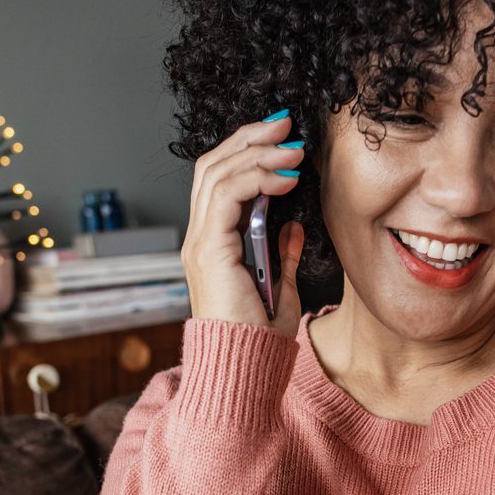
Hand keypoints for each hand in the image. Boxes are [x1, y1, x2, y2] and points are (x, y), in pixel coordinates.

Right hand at [181, 111, 305, 336]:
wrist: (245, 371)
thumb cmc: (259, 341)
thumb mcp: (280, 290)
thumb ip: (283, 257)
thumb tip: (294, 226)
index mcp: (214, 244)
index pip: (220, 179)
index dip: (248, 150)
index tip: (283, 136)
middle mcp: (201, 238)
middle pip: (213, 166)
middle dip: (250, 137)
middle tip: (286, 123)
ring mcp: (201, 243)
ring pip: (217, 174)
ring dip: (258, 153)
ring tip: (293, 145)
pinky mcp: (209, 251)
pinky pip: (227, 197)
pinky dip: (257, 178)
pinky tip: (286, 177)